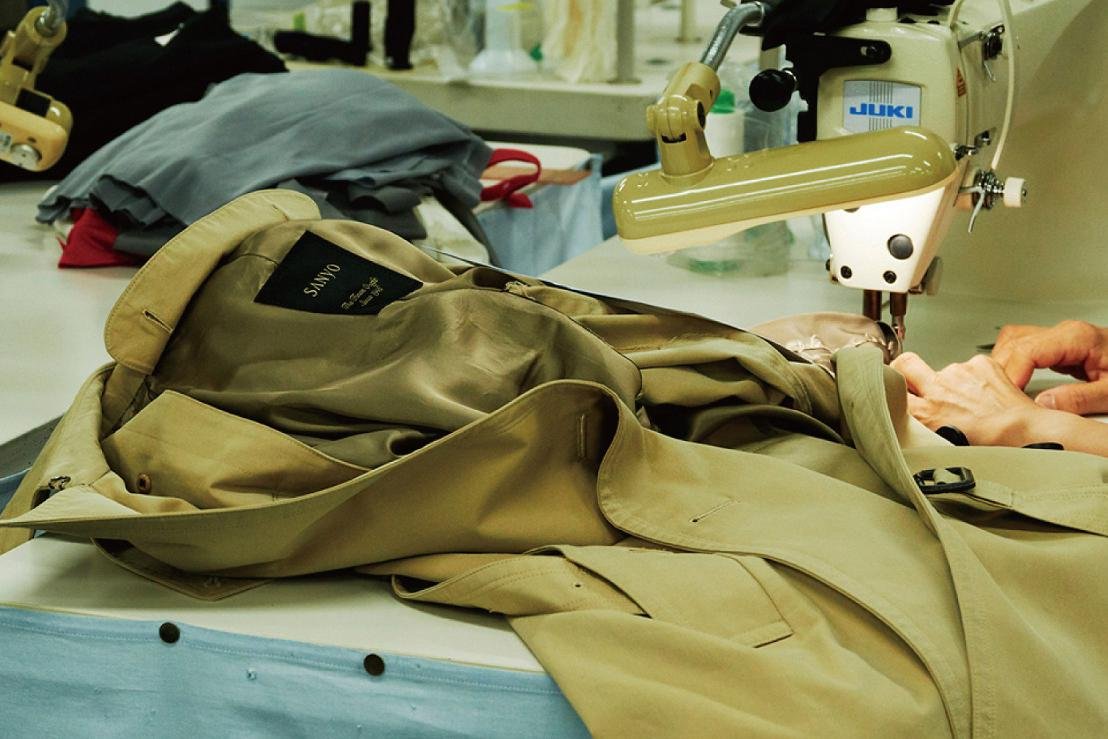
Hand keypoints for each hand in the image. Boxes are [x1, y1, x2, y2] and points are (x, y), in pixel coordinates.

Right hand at [891, 352, 1047, 446]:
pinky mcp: (981, 363)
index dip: (888, 388)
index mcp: (925, 412)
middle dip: (903, 369)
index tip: (888, 390)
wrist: (1027, 436)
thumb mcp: (942, 445)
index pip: (889, 388)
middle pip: (904, 363)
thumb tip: (910, 420)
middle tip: (911, 380)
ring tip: (969, 402)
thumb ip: (921, 427)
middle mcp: (938, 387)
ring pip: (943, 368)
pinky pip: (970, 366)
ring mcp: (960, 372)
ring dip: (950, 380)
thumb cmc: (992, 448)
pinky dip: (974, 377)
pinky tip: (985, 394)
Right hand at [992, 321, 1107, 414]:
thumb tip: (1044, 404)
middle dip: (1001, 370)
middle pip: (1014, 343)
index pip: (1027, 351)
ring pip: (1015, 341)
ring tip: (1001, 389)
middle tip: (998, 397)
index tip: (1006, 396)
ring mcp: (1061, 337)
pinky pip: (1025, 348)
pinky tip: (1013, 380)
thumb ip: (1079, 399)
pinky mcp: (1060, 347)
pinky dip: (1013, 363)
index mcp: (1077, 338)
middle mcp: (1065, 333)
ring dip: (1004, 364)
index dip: (1010, 375)